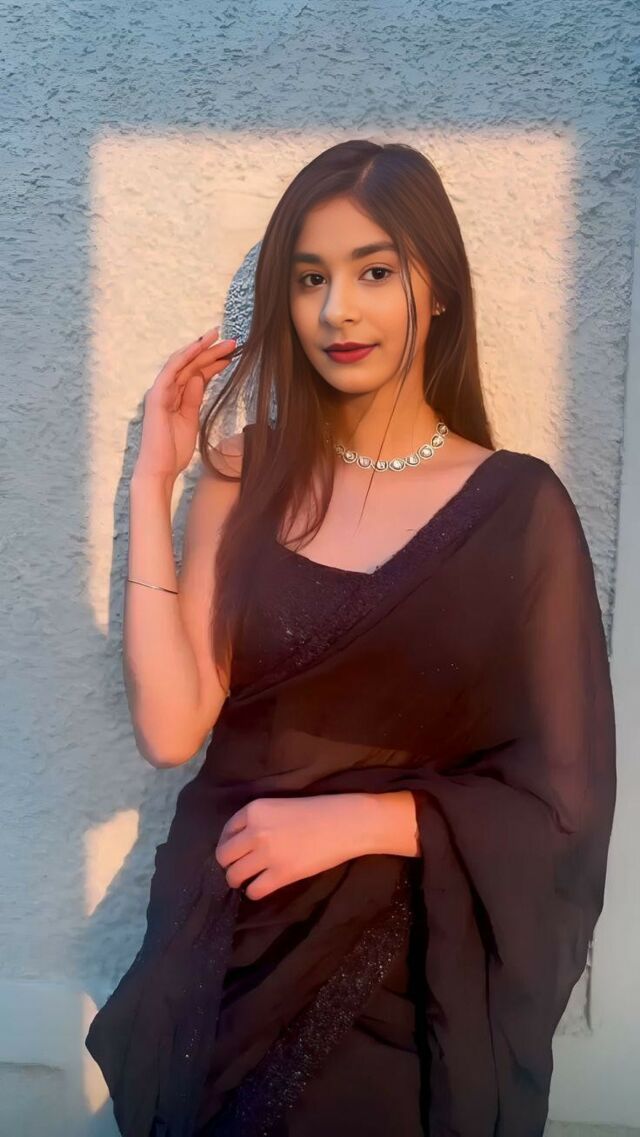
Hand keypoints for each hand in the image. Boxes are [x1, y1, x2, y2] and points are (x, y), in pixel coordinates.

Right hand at [134, 324, 239, 483]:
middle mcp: (166, 390)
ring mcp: (160, 392)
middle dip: (211, 352)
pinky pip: (171, 371)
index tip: (231, 354)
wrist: (160, 470)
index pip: (196, 373)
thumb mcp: (191, 420)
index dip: (213, 362)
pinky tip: (198, 347)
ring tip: (219, 338)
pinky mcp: (157, 396)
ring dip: (201, 349)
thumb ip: (195, 399)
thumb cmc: (174, 451)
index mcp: (175, 397)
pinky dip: (184, 357)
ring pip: (182, 363)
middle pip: (191, 365)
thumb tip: (202, 378)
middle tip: (232, 341)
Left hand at [215, 795, 365, 900]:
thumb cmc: (318, 811)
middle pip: (224, 856)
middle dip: (229, 864)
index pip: (227, 831)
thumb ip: (259, 821)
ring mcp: (266, 854)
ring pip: (234, 876)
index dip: (228, 844)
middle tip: (241, 868)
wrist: (345, 823)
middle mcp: (254, 831)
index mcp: (254, 809)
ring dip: (239, 880)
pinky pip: (253, 890)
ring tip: (249, 880)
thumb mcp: (280, 806)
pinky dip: (254, 892)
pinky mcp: (280, 875)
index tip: (236, 851)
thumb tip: (243, 842)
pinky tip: (263, 887)